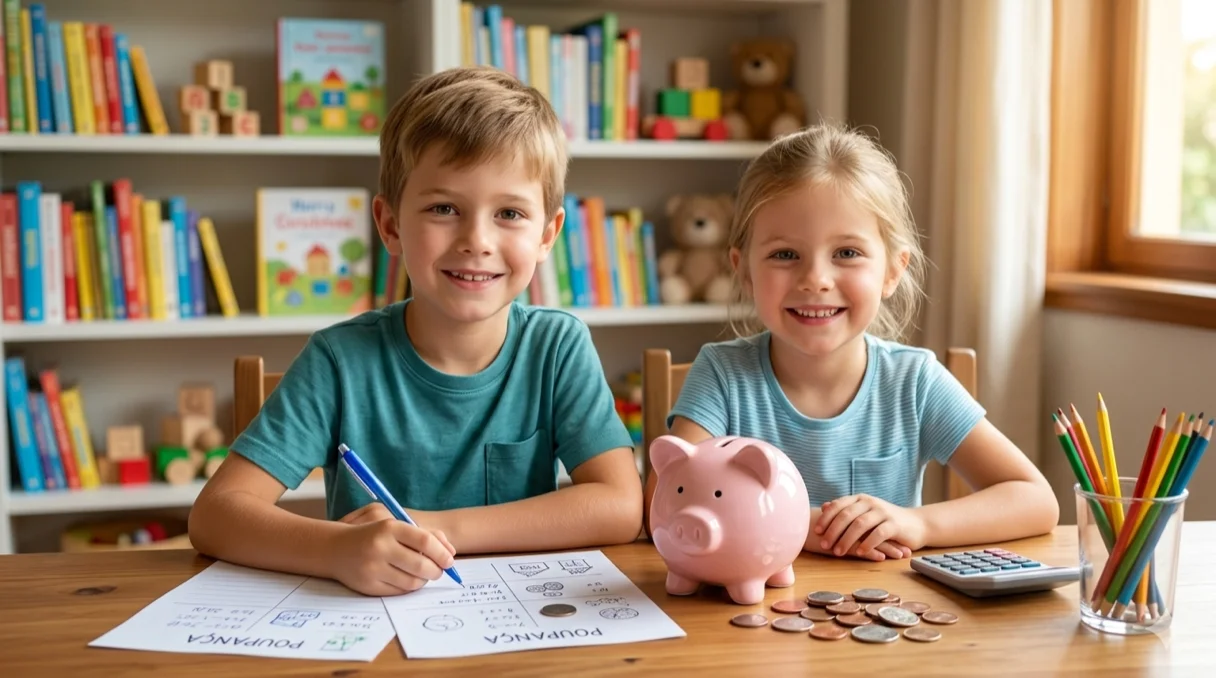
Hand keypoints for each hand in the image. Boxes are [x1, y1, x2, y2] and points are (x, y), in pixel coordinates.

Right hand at [329, 504, 456, 595]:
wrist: (335, 548)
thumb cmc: (374, 534)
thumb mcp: (396, 526)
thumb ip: (425, 534)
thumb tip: (451, 552)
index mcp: (389, 527)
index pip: (425, 541)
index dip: (441, 553)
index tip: (449, 560)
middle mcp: (380, 547)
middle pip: (421, 565)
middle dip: (436, 571)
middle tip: (439, 571)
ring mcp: (372, 568)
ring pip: (411, 582)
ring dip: (424, 580)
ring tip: (424, 575)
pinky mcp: (368, 585)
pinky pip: (398, 592)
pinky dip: (409, 588)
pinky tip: (409, 580)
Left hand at [815, 494, 926, 558]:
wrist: (916, 524)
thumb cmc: (885, 521)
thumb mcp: (864, 513)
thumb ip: (846, 510)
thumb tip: (824, 507)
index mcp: (860, 499)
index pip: (838, 505)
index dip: (826, 518)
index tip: (816, 531)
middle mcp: (870, 502)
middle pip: (847, 515)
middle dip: (833, 530)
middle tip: (824, 544)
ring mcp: (883, 512)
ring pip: (860, 524)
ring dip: (847, 539)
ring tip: (838, 552)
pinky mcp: (894, 524)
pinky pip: (878, 533)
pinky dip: (867, 543)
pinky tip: (859, 552)